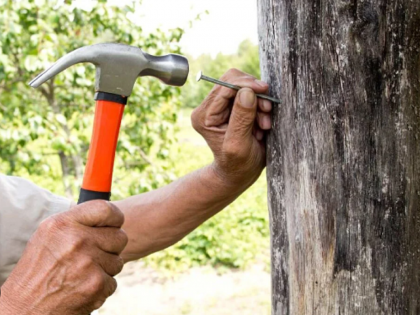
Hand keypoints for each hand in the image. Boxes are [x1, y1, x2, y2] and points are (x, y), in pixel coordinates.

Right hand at [0, 201, 127, 314]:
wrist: (24, 308)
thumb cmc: (38, 270)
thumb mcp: (48, 235)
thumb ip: (77, 222)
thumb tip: (110, 216)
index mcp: (63, 224)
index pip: (105, 209)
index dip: (115, 218)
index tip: (113, 225)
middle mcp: (76, 240)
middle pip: (119, 236)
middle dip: (110, 247)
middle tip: (92, 256)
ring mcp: (88, 263)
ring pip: (118, 261)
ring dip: (105, 269)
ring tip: (82, 273)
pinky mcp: (96, 285)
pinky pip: (113, 281)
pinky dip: (101, 288)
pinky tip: (82, 288)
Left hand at [192, 68, 271, 190]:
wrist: (240, 173)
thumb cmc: (238, 165)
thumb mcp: (239, 144)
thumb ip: (241, 118)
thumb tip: (246, 92)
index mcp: (204, 116)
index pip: (224, 87)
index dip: (245, 84)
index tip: (264, 90)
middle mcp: (209, 108)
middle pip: (234, 81)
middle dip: (254, 95)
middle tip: (267, 111)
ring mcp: (221, 106)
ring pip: (245, 88)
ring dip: (260, 104)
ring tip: (264, 126)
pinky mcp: (233, 108)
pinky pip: (251, 96)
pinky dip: (261, 108)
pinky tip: (262, 125)